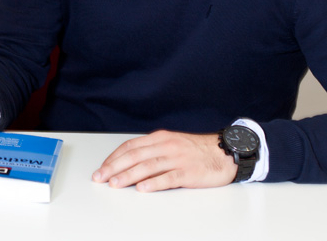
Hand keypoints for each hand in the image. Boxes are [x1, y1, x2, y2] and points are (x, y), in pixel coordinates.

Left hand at [91, 130, 237, 191]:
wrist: (225, 151)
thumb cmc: (196, 150)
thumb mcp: (170, 144)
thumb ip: (151, 151)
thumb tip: (128, 163)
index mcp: (159, 138)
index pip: (130, 147)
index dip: (113, 158)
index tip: (101, 168)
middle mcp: (166, 146)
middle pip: (134, 156)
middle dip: (114, 167)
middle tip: (100, 178)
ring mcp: (177, 158)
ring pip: (147, 166)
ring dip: (128, 175)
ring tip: (115, 184)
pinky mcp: (189, 172)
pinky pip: (168, 177)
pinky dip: (153, 183)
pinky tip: (142, 188)